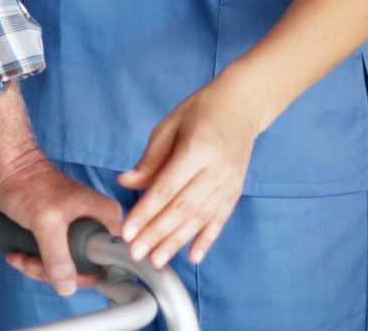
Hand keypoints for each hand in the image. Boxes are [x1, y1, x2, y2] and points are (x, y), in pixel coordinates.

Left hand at [0, 148, 125, 296]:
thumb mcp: (46, 222)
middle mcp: (96, 223)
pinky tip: (19, 254)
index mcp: (105, 216)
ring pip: (65, 265)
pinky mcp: (61, 232)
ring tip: (21, 257)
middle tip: (33, 263)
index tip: (58, 270)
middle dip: (53, 272)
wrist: (9, 169)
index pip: (107, 261)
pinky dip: (34, 261)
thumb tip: (67, 286)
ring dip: (39, 268)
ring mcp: (79, 228)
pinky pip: (53, 257)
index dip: (83, 274)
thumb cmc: (29, 183)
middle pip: (83, 268)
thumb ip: (57, 255)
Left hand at [117, 78, 263, 268]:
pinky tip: (193, 256)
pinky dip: (207, 240)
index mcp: (196, 149)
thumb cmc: (200, 112)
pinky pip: (220, 219)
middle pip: (182, 208)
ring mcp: (228, 182)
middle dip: (157, 233)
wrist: (241, 106)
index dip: (145, 212)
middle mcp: (216, 170)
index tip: (128, 231)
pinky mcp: (235, 191)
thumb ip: (150, 159)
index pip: (166, 188)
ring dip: (177, 242)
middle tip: (136, 252)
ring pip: (200, 218)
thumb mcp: (169, 126)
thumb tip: (126, 183)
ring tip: (157, 260)